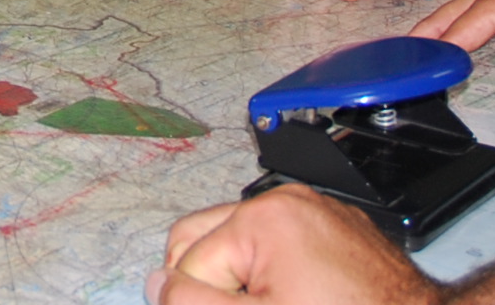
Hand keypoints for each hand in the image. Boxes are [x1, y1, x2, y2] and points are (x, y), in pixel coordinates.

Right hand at [150, 185, 436, 304]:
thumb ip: (196, 303)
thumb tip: (157, 286)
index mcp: (264, 216)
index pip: (191, 264)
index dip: (200, 303)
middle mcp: (288, 201)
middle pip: (203, 238)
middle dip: (212, 285)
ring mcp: (316, 212)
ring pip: (240, 243)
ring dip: (239, 280)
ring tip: (267, 301)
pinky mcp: (337, 231)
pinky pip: (279, 245)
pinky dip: (273, 274)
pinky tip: (296, 299)